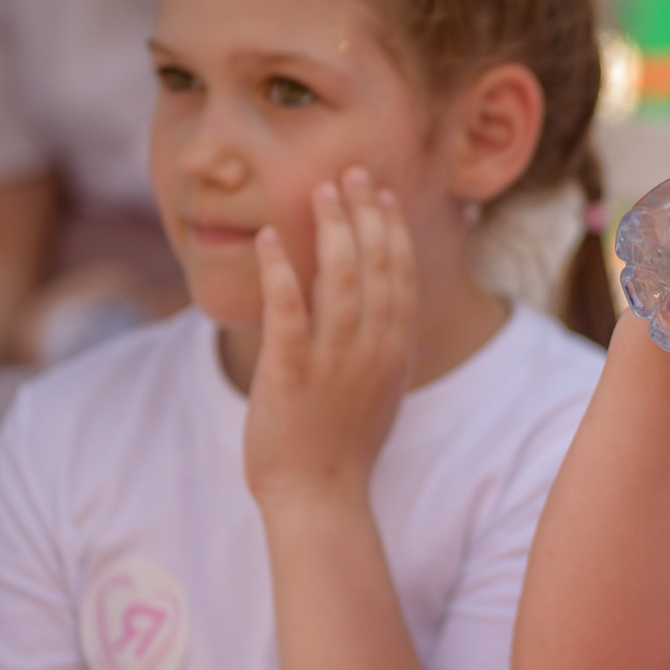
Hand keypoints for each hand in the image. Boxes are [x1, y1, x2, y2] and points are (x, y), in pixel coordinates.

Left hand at [245, 171, 415, 506]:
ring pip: (342, 279)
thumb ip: (390, 349)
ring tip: (320, 192)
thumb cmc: (345, 446)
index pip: (401, 275)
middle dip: (366, 213)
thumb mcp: (383, 392)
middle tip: (350, 173)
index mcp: (395, 350)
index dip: (392, 228)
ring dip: (332, 230)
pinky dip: (279, 271)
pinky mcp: (291, 373)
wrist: (320, 497)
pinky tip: (267, 240)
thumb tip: (402, 321)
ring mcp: (334, 361)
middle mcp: (372, 349)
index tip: (380, 193)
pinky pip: (287, 311)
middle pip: (377, 266)